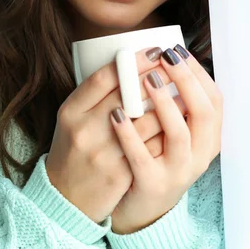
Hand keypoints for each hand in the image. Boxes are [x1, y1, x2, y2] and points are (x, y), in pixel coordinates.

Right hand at [45, 47, 165, 222]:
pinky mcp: (119, 174)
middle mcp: (85, 130)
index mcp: (71, 111)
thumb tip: (130, 66)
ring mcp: (103, 154)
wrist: (64, 198)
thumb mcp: (72, 118)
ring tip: (185, 86)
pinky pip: (151, 147)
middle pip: (126, 95)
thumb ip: (95, 95)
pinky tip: (182, 118)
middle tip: (173, 62)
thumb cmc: (72, 150)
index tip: (153, 50)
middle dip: (154, 75)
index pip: (103, 78)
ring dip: (169, 101)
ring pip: (144, 121)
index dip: (132, 61)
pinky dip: (167, 130)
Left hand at [109, 46, 222, 233]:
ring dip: (164, 103)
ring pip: (178, 135)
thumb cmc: (154, 160)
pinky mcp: (151, 185)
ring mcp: (177, 173)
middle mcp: (197, 156)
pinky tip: (116, 114)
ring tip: (148, 79)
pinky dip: (129, 133)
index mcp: (206, 140)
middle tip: (165, 58)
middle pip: (202, 114)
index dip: (198, 74)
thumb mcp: (172, 135)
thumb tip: (162, 59)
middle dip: (185, 81)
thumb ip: (174, 106)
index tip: (178, 51)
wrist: (138, 209)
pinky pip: (142, 157)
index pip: (214, 102)